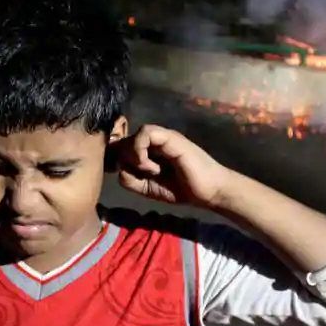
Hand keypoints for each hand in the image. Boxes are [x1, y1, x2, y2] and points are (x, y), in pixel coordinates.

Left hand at [113, 125, 232, 206]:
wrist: (208, 192)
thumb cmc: (182, 189)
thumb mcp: (148, 188)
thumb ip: (131, 179)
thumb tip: (119, 167)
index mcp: (149, 151)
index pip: (123, 146)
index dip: (117, 158)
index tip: (123, 173)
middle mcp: (154, 141)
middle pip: (124, 141)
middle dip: (124, 159)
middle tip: (139, 175)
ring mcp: (163, 137)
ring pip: (133, 136)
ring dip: (133, 155)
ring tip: (148, 171)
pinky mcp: (171, 137)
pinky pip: (146, 133)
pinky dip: (141, 150)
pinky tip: (150, 167)